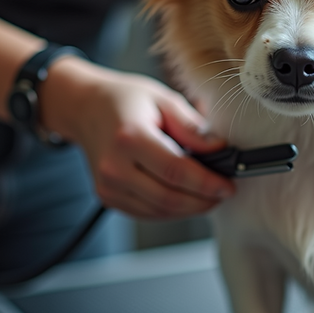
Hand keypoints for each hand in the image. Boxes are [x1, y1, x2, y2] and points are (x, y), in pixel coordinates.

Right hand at [40, 58, 234, 219]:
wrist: (86, 109)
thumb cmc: (125, 100)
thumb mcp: (163, 99)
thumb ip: (191, 126)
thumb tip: (219, 148)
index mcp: (129, 137)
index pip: (176, 171)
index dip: (206, 183)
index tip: (228, 185)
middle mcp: (114, 166)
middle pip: (168, 198)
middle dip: (203, 201)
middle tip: (223, 192)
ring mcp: (108, 186)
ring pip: (159, 211)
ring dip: (190, 209)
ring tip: (208, 195)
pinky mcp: (107, 197)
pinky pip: (147, 213)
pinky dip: (171, 210)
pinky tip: (186, 197)